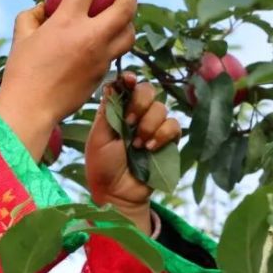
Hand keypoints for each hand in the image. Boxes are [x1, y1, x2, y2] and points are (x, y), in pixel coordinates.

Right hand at [0, 0, 135, 161]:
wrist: (31, 108)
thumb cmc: (21, 71)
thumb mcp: (21, 37)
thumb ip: (33, 15)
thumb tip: (44, 7)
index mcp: (67, 21)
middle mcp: (91, 36)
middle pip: (126, 7)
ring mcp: (101, 57)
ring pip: (130, 33)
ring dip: (127, 23)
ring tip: (116, 22)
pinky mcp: (103, 74)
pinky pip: (116, 54)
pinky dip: (113, 46)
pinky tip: (101, 47)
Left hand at [86, 73, 180, 230]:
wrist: (118, 193)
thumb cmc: (102, 166)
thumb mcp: (99, 137)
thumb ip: (107, 111)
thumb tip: (110, 84)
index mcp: (117, 111)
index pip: (127, 86)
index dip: (130, 80)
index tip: (129, 80)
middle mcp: (136, 115)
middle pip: (148, 90)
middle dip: (140, 103)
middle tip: (129, 122)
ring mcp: (153, 127)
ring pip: (161, 108)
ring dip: (148, 124)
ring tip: (137, 144)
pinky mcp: (167, 141)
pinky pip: (174, 125)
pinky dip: (162, 135)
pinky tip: (149, 148)